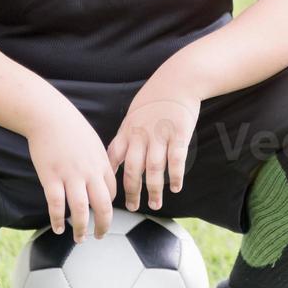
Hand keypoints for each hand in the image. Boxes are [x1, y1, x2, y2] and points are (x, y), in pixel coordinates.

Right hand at [26, 102, 115, 242]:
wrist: (49, 115)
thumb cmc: (71, 127)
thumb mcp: (93, 142)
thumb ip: (98, 161)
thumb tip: (101, 178)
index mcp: (101, 164)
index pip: (112, 193)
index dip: (108, 207)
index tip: (103, 214)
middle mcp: (89, 172)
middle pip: (103, 206)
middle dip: (103, 225)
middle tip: (99, 236)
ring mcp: (69, 176)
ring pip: (80, 210)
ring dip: (81, 229)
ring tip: (79, 238)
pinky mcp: (50, 177)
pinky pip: (56, 205)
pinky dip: (58, 220)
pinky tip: (58, 228)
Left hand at [106, 89, 199, 211]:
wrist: (178, 80)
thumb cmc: (156, 97)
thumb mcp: (133, 114)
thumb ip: (126, 134)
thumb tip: (118, 153)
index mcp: (127, 131)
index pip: (112, 157)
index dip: (109, 177)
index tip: (108, 193)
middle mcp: (141, 135)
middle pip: (132, 169)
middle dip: (131, 192)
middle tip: (132, 207)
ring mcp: (160, 135)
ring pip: (153, 169)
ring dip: (153, 190)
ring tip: (155, 204)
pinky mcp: (179, 134)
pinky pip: (176, 160)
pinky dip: (175, 176)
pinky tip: (175, 187)